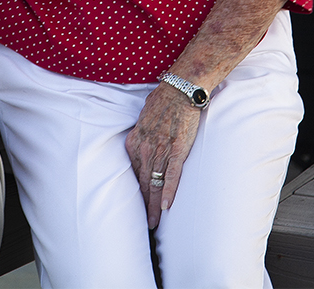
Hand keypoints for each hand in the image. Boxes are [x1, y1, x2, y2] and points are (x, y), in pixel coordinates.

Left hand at [125, 85, 201, 228]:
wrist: (179, 89)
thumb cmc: (163, 101)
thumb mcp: (144, 118)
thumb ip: (142, 133)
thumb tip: (141, 140)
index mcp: (135, 142)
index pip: (133, 173)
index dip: (136, 192)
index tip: (138, 206)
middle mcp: (145, 149)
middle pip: (142, 183)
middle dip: (143, 205)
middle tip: (146, 223)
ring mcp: (161, 151)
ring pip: (154, 184)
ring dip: (154, 206)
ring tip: (154, 223)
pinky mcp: (177, 150)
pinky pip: (171, 176)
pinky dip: (167, 192)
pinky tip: (165, 206)